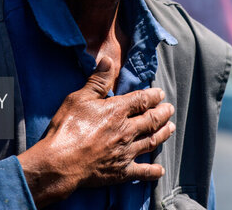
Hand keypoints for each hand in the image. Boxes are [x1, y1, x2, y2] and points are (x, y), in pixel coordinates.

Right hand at [18, 57, 174, 206]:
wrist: (60, 162)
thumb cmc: (67, 128)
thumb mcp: (79, 98)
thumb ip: (97, 80)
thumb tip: (108, 60)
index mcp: (117, 111)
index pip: (141, 100)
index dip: (153, 95)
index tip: (160, 93)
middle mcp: (126, 131)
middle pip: (151, 120)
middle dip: (163, 113)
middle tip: (170, 109)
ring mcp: (126, 152)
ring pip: (151, 141)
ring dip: (163, 134)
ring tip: (171, 129)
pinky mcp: (121, 171)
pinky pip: (142, 172)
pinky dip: (153, 171)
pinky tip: (160, 170)